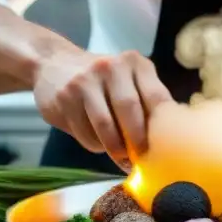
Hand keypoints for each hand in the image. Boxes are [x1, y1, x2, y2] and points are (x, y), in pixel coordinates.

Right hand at [33, 49, 172, 170]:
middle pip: (130, 110)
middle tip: (140, 158)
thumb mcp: (127, 78)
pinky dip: (96, 145)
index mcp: (134, 63)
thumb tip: (169, 140)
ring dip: (115, 148)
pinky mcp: (64, 98)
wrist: (52, 64)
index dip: (161, 128)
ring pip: (106, 126)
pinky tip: (98, 142)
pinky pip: (86, 134)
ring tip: (121, 158)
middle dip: (137, 141)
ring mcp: (84, 81)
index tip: (164, 149)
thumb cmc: (101, 80)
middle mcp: (110, 67)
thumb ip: (146, 100)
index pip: (156, 97)